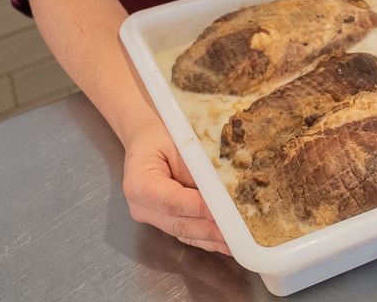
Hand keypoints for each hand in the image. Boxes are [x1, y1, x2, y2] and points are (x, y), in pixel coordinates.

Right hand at [121, 116, 231, 255]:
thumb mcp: (180, 143)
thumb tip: (222, 192)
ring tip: (238, 242)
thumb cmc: (163, 134)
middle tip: (238, 234)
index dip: (199, 209)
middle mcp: (140, 207)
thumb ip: (198, 169)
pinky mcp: (162, 222)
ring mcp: (150, 218)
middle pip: (178, 224)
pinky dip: (206, 238)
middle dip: (211, 230)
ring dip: (212, 239)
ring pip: (184, 233)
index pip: (172, 202)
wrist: (148, 138)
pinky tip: (226, 243)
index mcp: (138, 183)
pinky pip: (186, 233)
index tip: (224, 213)